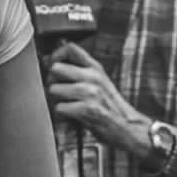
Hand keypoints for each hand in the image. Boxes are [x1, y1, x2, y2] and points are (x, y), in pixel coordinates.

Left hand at [45, 41, 149, 158]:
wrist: (128, 128)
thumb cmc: (109, 107)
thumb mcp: (96, 82)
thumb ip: (75, 70)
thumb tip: (47, 60)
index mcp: (95, 68)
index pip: (70, 48)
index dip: (56, 55)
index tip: (52, 65)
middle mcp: (93, 77)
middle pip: (56, 68)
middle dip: (52, 81)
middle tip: (60, 90)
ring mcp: (91, 92)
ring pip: (54, 89)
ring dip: (57, 99)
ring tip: (70, 104)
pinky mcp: (88, 109)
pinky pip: (59, 107)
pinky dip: (63, 114)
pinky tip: (74, 115)